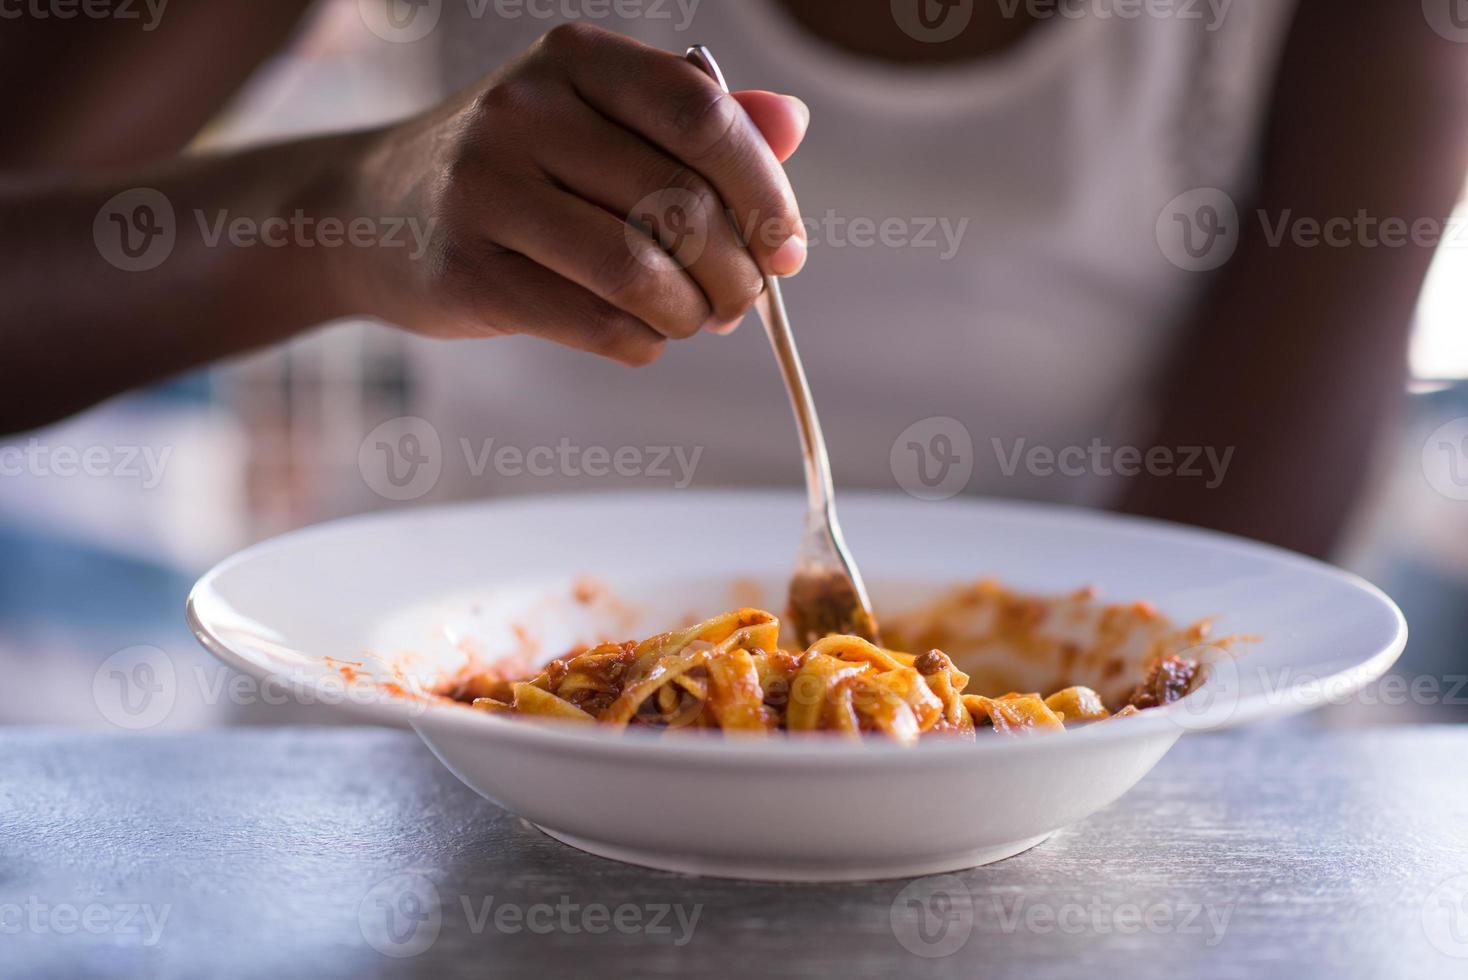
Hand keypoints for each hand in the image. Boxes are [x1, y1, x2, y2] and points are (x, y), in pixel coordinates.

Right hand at [344, 23, 810, 364]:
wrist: (374, 212)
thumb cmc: (518, 168)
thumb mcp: (598, 119)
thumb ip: (696, 120)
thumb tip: (791, 122)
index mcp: (575, 57)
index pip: (703, 118)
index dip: (766, 191)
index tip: (788, 247)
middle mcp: (525, 110)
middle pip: (682, 205)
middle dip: (737, 272)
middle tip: (742, 299)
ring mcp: (486, 190)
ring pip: (641, 273)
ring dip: (692, 315)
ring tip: (694, 319)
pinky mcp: (468, 271)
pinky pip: (596, 324)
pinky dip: (642, 343)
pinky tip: (640, 335)